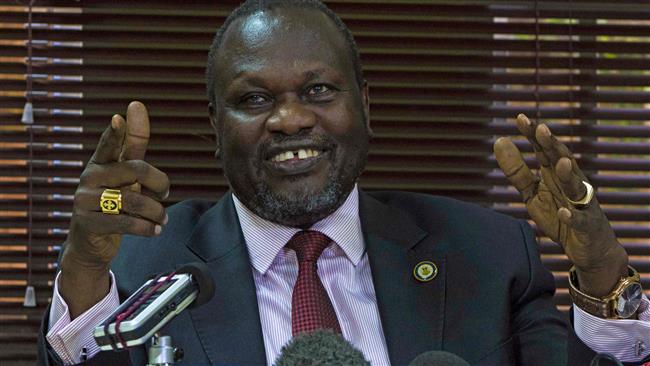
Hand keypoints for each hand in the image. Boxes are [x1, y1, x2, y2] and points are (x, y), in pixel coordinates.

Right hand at [59, 101, 169, 316]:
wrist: (91, 242)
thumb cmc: (114, 203)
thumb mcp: (126, 175)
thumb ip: (134, 145)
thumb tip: (136, 106)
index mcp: (101, 162)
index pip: (109, 143)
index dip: (116, 132)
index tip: (119, 117)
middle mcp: (90, 177)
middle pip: (136, 170)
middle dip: (160, 183)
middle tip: (165, 195)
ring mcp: (85, 199)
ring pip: (133, 200)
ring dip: (156, 211)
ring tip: (163, 219)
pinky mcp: (87, 223)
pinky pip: (126, 223)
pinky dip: (147, 228)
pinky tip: (155, 230)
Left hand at [494, 114, 628, 296]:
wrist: (589, 248)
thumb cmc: (559, 212)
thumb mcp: (532, 192)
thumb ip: (517, 170)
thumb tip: (499, 140)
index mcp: (555, 173)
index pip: (544, 150)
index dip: (533, 135)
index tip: (520, 118)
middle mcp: (571, 183)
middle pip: (563, 160)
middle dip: (553, 146)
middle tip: (542, 130)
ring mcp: (582, 204)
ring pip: (577, 186)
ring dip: (569, 175)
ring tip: (561, 163)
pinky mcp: (587, 225)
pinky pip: (580, 219)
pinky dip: (573, 215)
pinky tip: (565, 212)